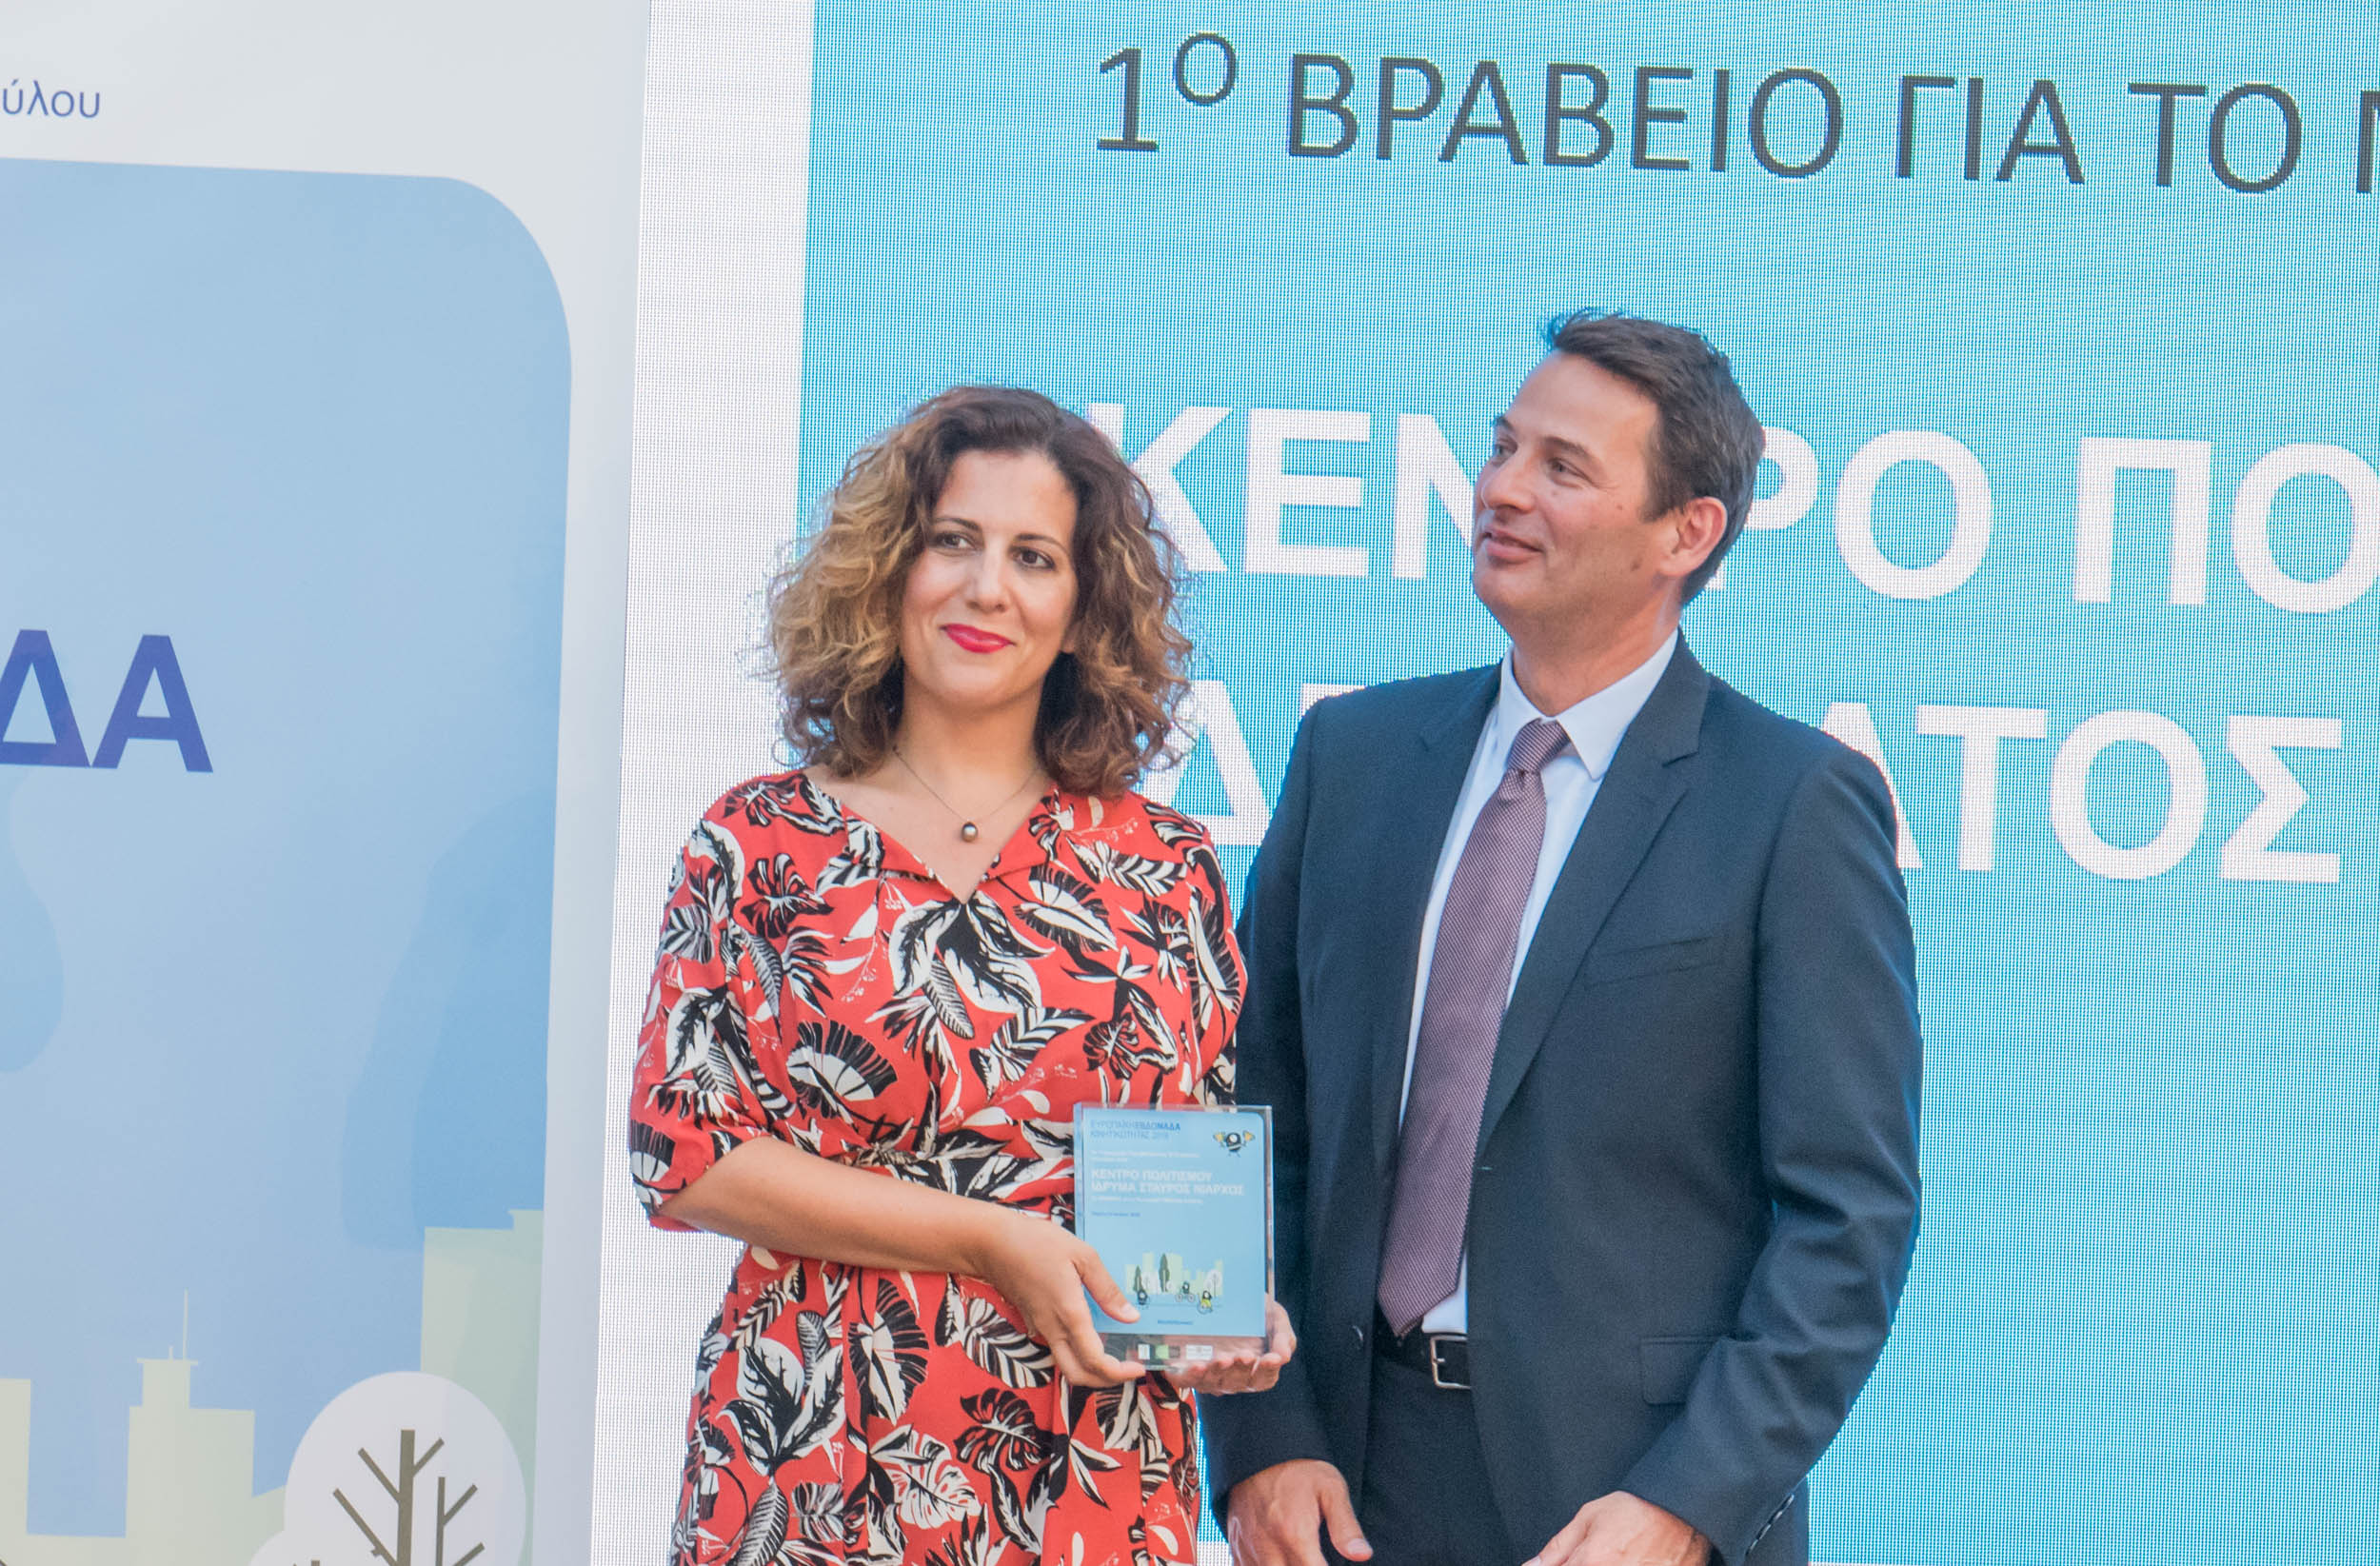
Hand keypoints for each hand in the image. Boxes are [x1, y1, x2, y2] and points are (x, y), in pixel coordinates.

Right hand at [968, 1208, 1145, 1387]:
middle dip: (1106, 1381)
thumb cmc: (1037, 1243)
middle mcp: (1053, 1329)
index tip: (1139, 1368)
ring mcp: (1040, 1328)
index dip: (1119, 1372)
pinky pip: (1057, 1349)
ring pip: (1066, 1365)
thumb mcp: (1082, 1256)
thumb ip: (1107, 1290)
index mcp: (1069, 1314)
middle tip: (1127, 1369)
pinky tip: (1091, 1336)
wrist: (991, 1243)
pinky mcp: (1033, 1322)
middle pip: (1078, 1376)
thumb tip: (1130, 1317)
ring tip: (1114, 1355)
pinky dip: (1077, 1354)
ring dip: (1091, 1370)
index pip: (1095, 1361)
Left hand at [1171, 1296, 1296, 1395]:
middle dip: (1241, 1370)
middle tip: (1244, 1355)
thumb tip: (1284, 1357)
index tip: (1271, 1359)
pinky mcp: (1189, 1369)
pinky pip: (1189, 1379)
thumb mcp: (1275, 1319)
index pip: (1264, 1378)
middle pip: (1239, 1383)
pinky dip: (1192, 1376)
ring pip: (1214, 1383)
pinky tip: (1198, 1365)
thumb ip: (1283, 1337)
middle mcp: (1234, 1376)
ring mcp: (1211, 1374)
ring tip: (1223, 1359)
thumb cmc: (1256, 1313)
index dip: (1268, 1371)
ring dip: (1218, 1373)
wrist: (1225, 1294)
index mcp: (1257, 1369)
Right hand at [1226, 1458, 1370, 1565]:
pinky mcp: (1237, 1546)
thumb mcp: (1331, 1489)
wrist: (1259, 1449)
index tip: (1329, 1562)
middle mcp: (1269, 1547)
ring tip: (1298, 1557)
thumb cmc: (1298, 1470)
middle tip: (1313, 1558)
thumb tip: (1362, 1555)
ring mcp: (1249, 1548)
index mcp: (1296, 1535)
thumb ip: (1346, 1527)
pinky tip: (1277, 1559)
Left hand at [1528, 1492, 1707, 1565]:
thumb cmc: (1639, 1511)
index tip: (1573, 1560)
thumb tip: (1532, 1565)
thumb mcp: (1590, 1516)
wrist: (1683, 1512)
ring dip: (1606, 1565)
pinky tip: (1632, 1560)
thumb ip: (1559, 1546)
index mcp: (1589, 1563)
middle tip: (1601, 1554)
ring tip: (1620, 1554)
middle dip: (1586, 1564)